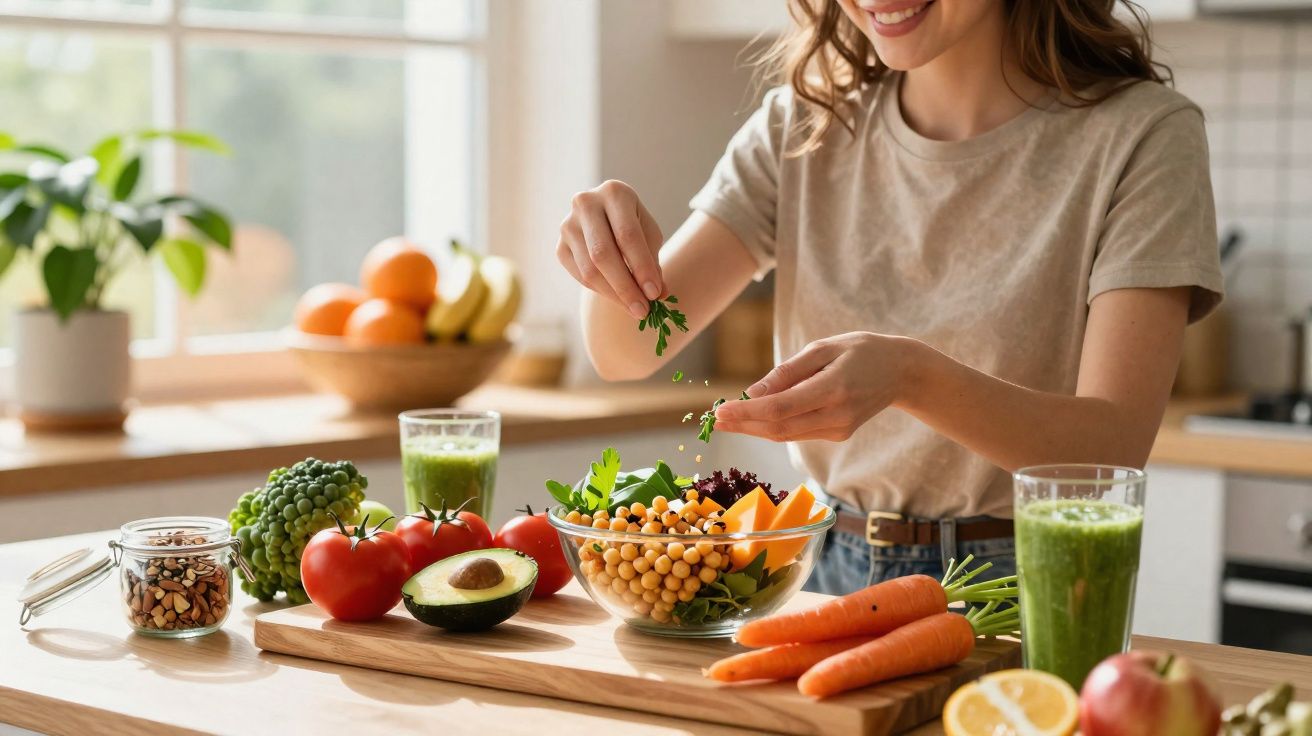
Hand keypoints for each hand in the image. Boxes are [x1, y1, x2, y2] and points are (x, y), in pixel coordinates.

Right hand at [557, 180, 665, 319]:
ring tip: (635, 309)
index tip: (655, 294)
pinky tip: (618, 298)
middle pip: (603, 254)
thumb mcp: (648, 235)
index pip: (627, 236)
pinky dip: (601, 291)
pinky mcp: (560, 246)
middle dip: (625, 287)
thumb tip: (660, 295)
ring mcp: (568, 225)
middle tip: (643, 310)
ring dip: (614, 295)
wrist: (606, 217)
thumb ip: (652, 262)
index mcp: (614, 193)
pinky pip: (580, 276)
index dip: (642, 267)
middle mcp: (585, 204)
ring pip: (589, 269)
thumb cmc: (633, 225)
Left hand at [713, 332, 923, 441]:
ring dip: (754, 428)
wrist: (902, 372)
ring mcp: (839, 429)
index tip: (719, 411)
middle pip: (779, 428)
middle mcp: (836, 415)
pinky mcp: (838, 434)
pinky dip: (773, 426)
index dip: (747, 413)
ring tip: (727, 419)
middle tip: (713, 420)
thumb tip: (751, 392)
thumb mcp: (824, 348)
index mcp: (834, 388)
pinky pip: (798, 433)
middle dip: (743, 425)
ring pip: (786, 435)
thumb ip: (788, 372)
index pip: (780, 408)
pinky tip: (756, 418)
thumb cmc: (861, 351)